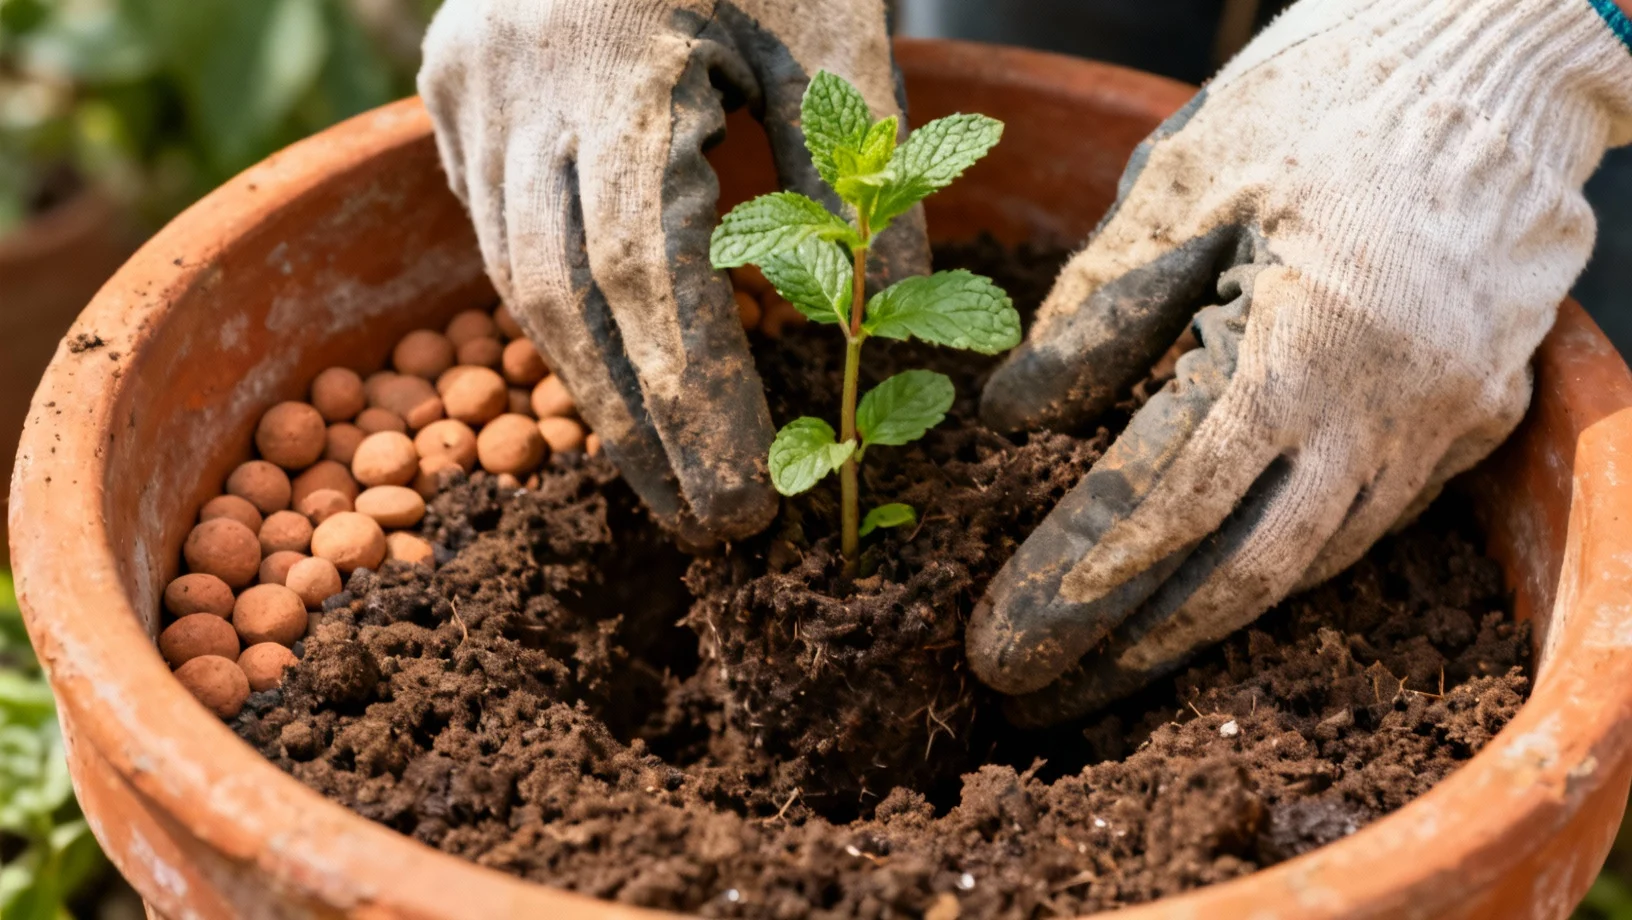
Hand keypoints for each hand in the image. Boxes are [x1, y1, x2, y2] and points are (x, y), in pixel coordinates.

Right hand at [419, 0, 926, 545]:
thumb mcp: (833, 19)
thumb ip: (857, 167)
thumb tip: (890, 321)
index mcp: (615, 65)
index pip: (645, 272)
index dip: (690, 401)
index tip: (742, 501)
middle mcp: (513, 83)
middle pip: (562, 298)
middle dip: (638, 427)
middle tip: (709, 527)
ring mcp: (466, 83)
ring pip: (515, 275)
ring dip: (593, 385)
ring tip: (664, 474)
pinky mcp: (451, 85)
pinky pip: (495, 227)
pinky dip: (559, 308)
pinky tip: (610, 368)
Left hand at [968, 0, 1631, 725]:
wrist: (1503, 50)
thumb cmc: (1332, 90)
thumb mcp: (1192, 172)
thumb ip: (1101, 301)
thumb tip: (1018, 416)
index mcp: (1309, 335)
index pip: (1177, 493)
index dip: (1088, 574)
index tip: (1012, 634)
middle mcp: (1389, 404)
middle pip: (1245, 568)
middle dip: (1129, 642)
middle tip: (1030, 693)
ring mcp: (1444, 420)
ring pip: (1310, 564)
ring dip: (1201, 624)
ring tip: (1101, 669)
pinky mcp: (1474, 418)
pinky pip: (1366, 524)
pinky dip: (1280, 568)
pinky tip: (1213, 592)